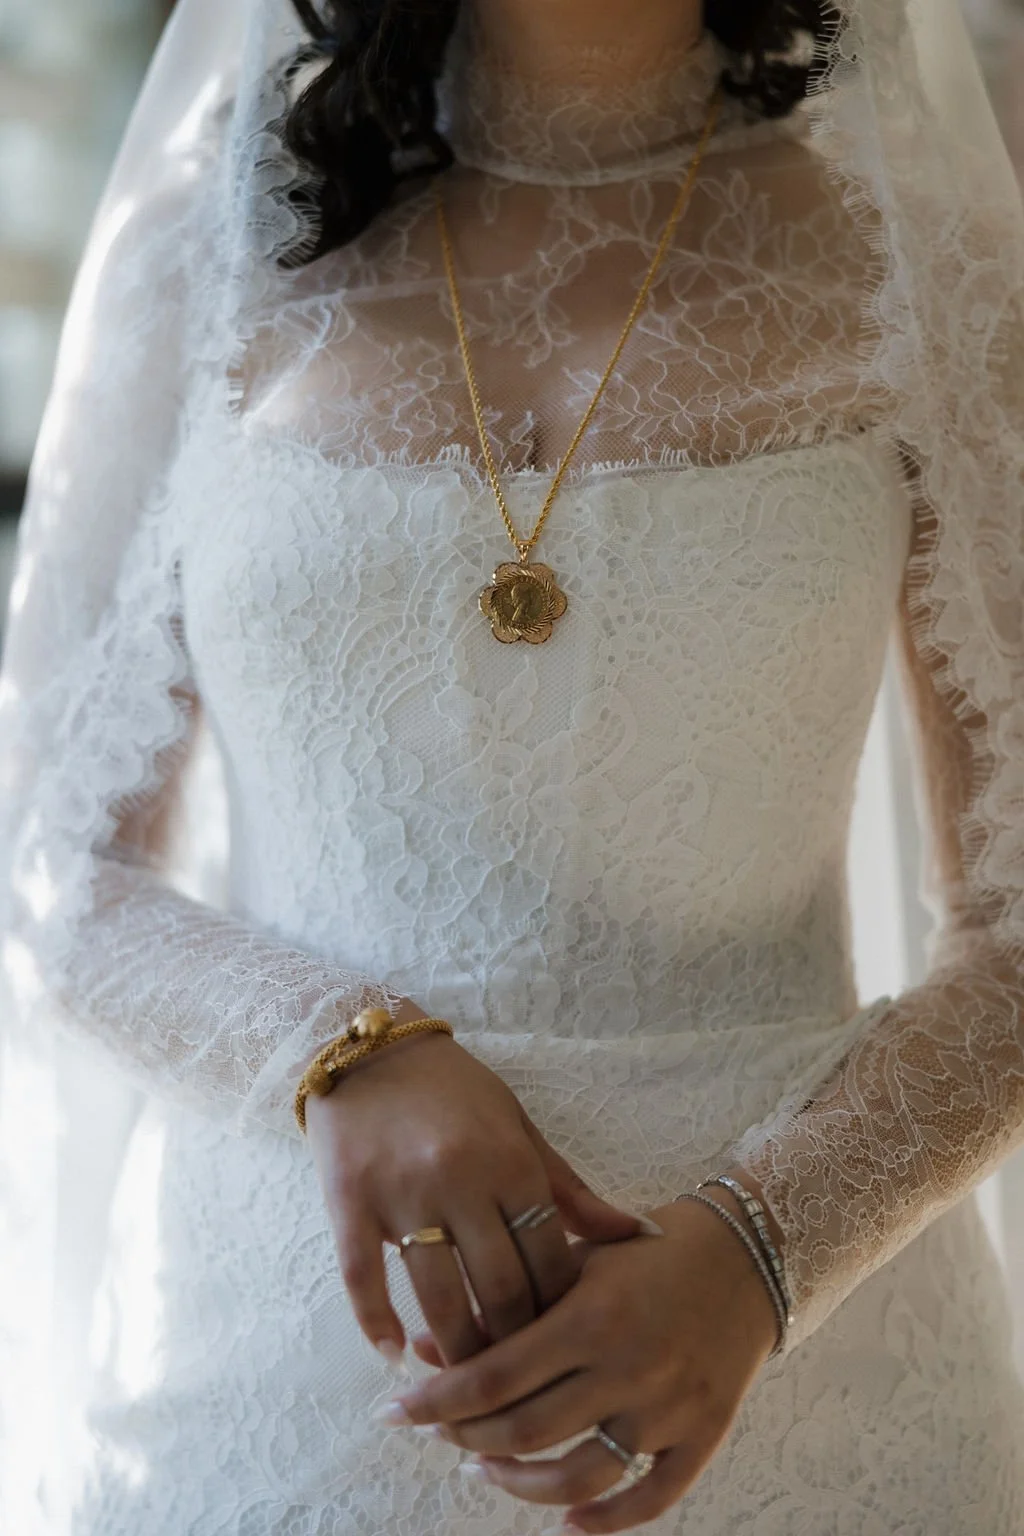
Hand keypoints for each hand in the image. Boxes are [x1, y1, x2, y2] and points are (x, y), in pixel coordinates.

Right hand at [304, 997, 648, 1368]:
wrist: (366, 1046)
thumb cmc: (453, 1090)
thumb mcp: (518, 1127)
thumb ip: (569, 1188)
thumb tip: (637, 1234)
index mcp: (510, 1162)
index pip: (549, 1258)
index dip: (561, 1311)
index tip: (564, 1344)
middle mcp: (460, 1180)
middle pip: (499, 1289)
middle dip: (515, 1345)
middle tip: (520, 1380)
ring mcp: (401, 1194)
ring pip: (437, 1297)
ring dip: (454, 1350)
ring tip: (463, 1382)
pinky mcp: (348, 1201)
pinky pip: (363, 1278)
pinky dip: (378, 1325)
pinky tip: (394, 1356)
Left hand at [381, 1196, 778, 1532]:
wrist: (746, 1254)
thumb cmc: (648, 1250)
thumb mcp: (574, 1261)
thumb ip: (507, 1305)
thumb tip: (425, 1350)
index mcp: (591, 1314)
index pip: (495, 1375)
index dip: (437, 1400)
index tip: (394, 1412)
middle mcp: (628, 1366)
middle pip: (526, 1431)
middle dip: (467, 1440)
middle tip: (438, 1436)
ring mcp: (668, 1407)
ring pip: (577, 1477)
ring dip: (519, 1485)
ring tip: (487, 1470)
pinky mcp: (703, 1434)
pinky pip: (650, 1499)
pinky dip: (605, 1522)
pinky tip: (566, 1523)